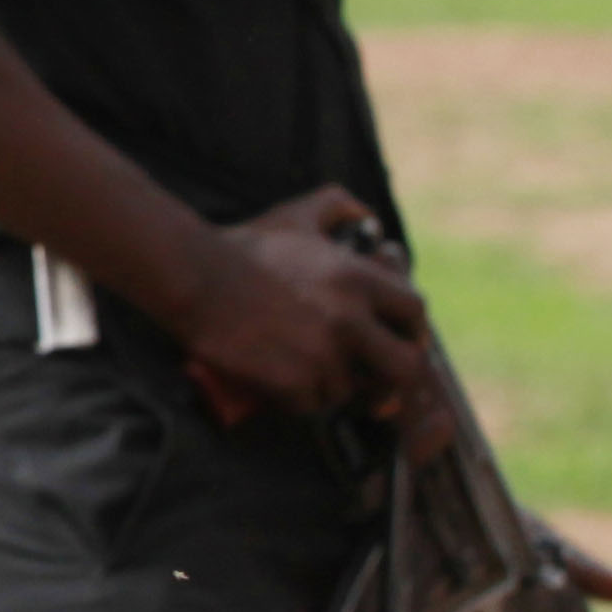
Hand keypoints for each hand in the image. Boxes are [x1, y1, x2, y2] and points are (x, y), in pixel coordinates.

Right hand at [165, 185, 431, 422]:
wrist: (195, 279)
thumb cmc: (244, 248)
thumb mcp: (295, 216)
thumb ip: (338, 205)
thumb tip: (366, 215)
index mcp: (357, 280)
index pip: (415, 312)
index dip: (411, 329)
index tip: (397, 338)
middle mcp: (349, 320)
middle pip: (406, 366)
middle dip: (393, 375)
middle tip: (373, 378)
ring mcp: (323, 356)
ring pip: (350, 391)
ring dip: (331, 386)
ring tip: (303, 369)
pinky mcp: (294, 384)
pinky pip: (312, 405)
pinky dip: (298, 398)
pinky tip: (279, 379)